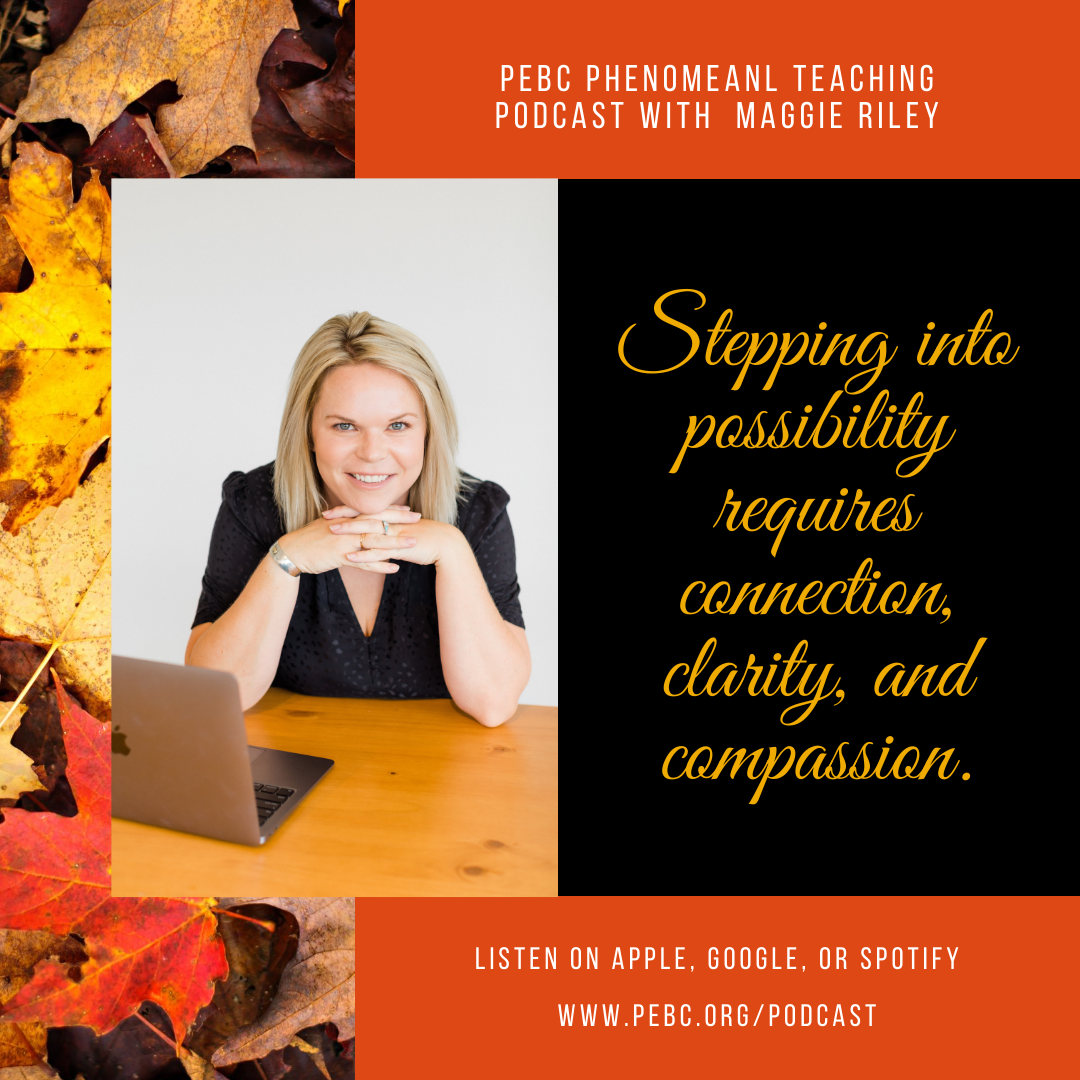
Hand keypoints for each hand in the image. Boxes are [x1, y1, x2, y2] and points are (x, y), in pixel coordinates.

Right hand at [278, 504, 421, 574]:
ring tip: (414, 543)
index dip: (391, 510)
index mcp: (346, 518)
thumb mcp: (329, 527)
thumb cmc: (310, 540)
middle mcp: (347, 526)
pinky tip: (395, 568)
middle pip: (378, 521)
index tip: (408, 510)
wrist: (290, 551)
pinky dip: (380, 566)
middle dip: (399, 521)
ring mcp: (344, 541)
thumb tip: (359, 525)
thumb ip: (346, 525)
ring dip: (396, 542)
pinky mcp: (340, 556)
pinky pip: (364, 562)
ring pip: (374, 540)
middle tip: (419, 520)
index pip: (373, 511)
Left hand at [325, 505, 462, 567]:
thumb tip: (379, 533)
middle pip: (364, 516)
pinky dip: (363, 554)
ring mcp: (396, 534)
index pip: (366, 510)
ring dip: (349, 532)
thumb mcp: (407, 531)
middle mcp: (393, 522)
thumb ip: (392, 531)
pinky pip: (379, 551)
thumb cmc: (428, 538)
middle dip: (343, 516)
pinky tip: (349, 557)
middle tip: (324, 517)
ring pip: (369, 532)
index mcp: (393, 517)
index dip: (348, 510)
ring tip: (330, 533)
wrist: (447, 544)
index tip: (331, 510)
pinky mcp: (401, 548)